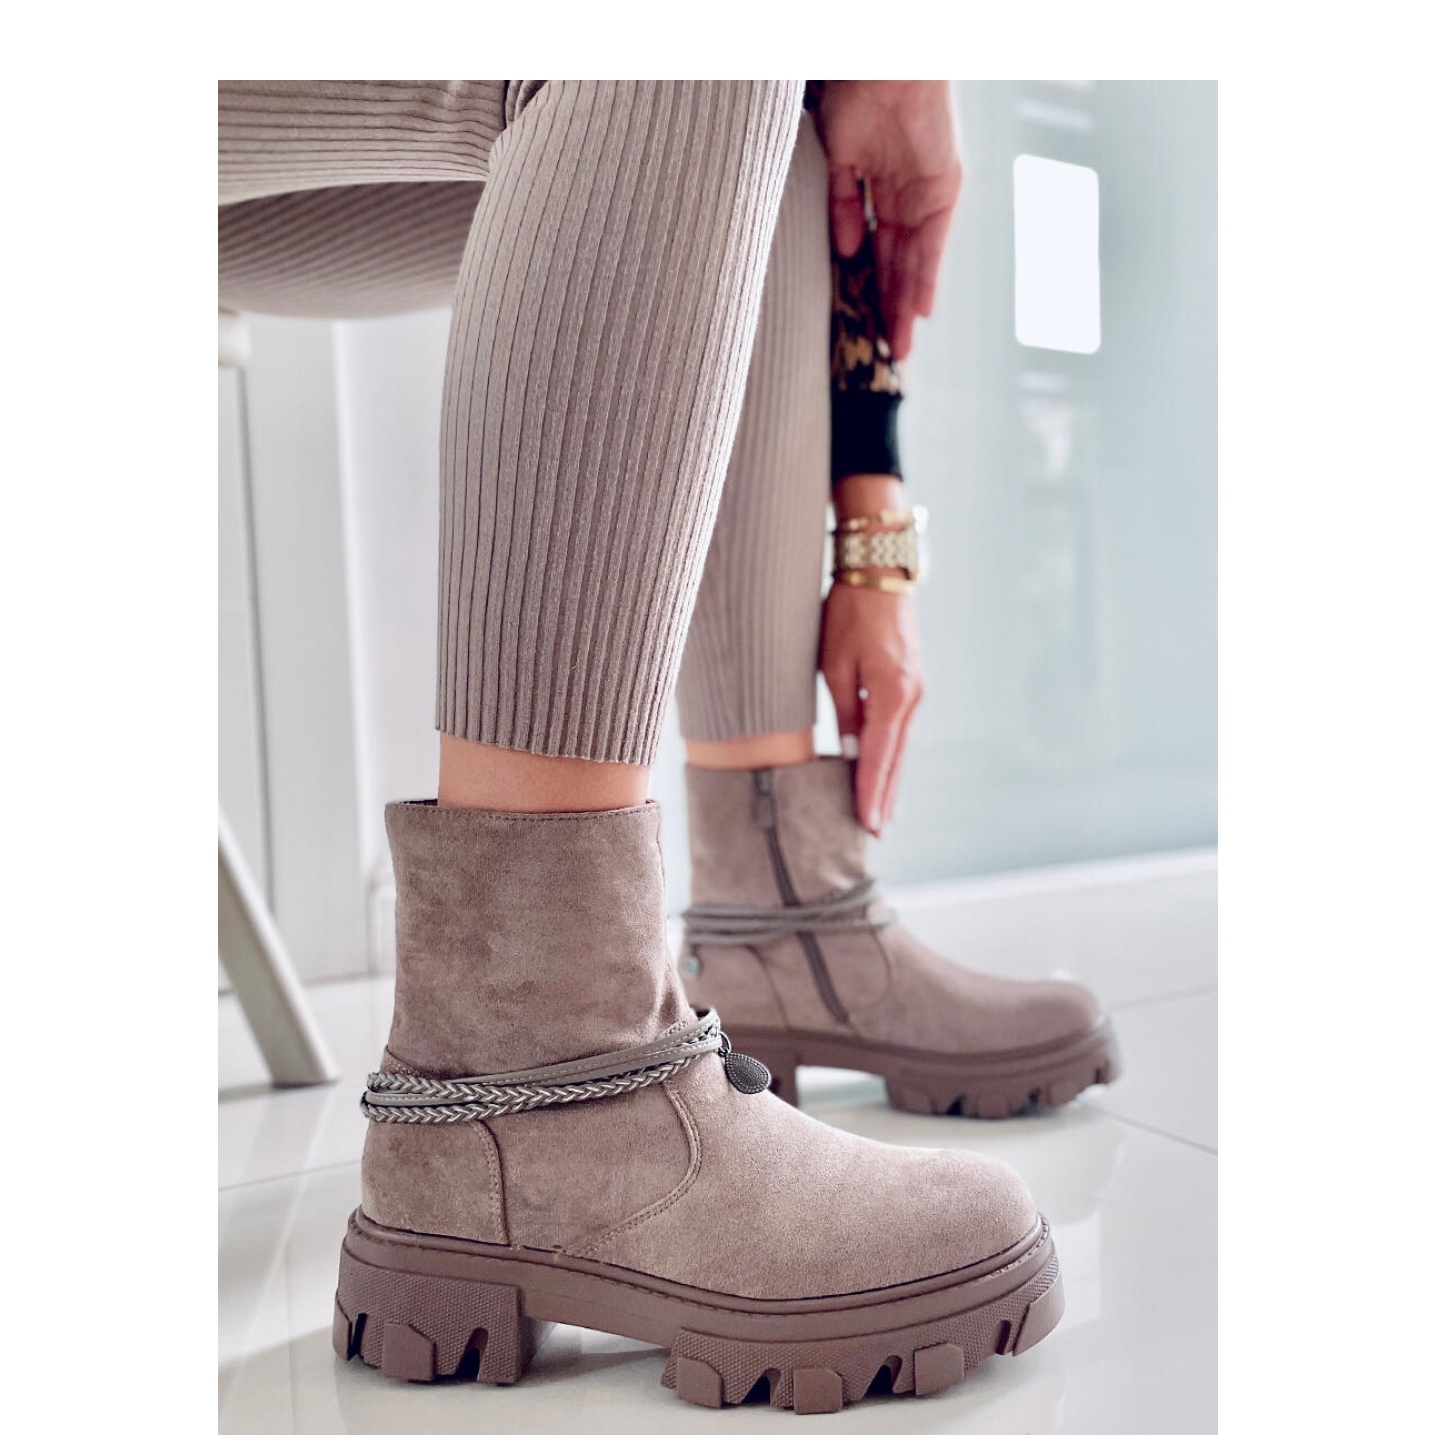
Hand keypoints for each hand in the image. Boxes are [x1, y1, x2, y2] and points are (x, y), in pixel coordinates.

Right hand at [817, 81, 961, 360]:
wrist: (883, 61)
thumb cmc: (854, 94)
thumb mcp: (838, 158)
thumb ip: (843, 204)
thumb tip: (847, 250)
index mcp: (880, 189)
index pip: (876, 251)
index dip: (871, 288)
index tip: (865, 325)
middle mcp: (907, 197)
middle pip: (897, 265)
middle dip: (891, 308)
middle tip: (887, 352)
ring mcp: (926, 194)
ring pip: (914, 262)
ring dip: (907, 305)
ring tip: (900, 345)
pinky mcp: (943, 188)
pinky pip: (932, 242)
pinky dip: (927, 276)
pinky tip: (921, 309)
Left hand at [821, 477, 924, 836]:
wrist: (879, 568)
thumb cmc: (849, 609)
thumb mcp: (835, 661)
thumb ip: (844, 709)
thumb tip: (849, 751)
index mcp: (892, 691)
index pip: (879, 755)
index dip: (870, 791)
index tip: (867, 823)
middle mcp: (911, 695)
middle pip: (896, 757)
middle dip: (884, 795)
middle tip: (875, 833)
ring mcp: (915, 688)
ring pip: (900, 745)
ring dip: (890, 778)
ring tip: (880, 813)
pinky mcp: (910, 681)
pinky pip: (900, 728)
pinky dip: (892, 754)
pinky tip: (885, 771)